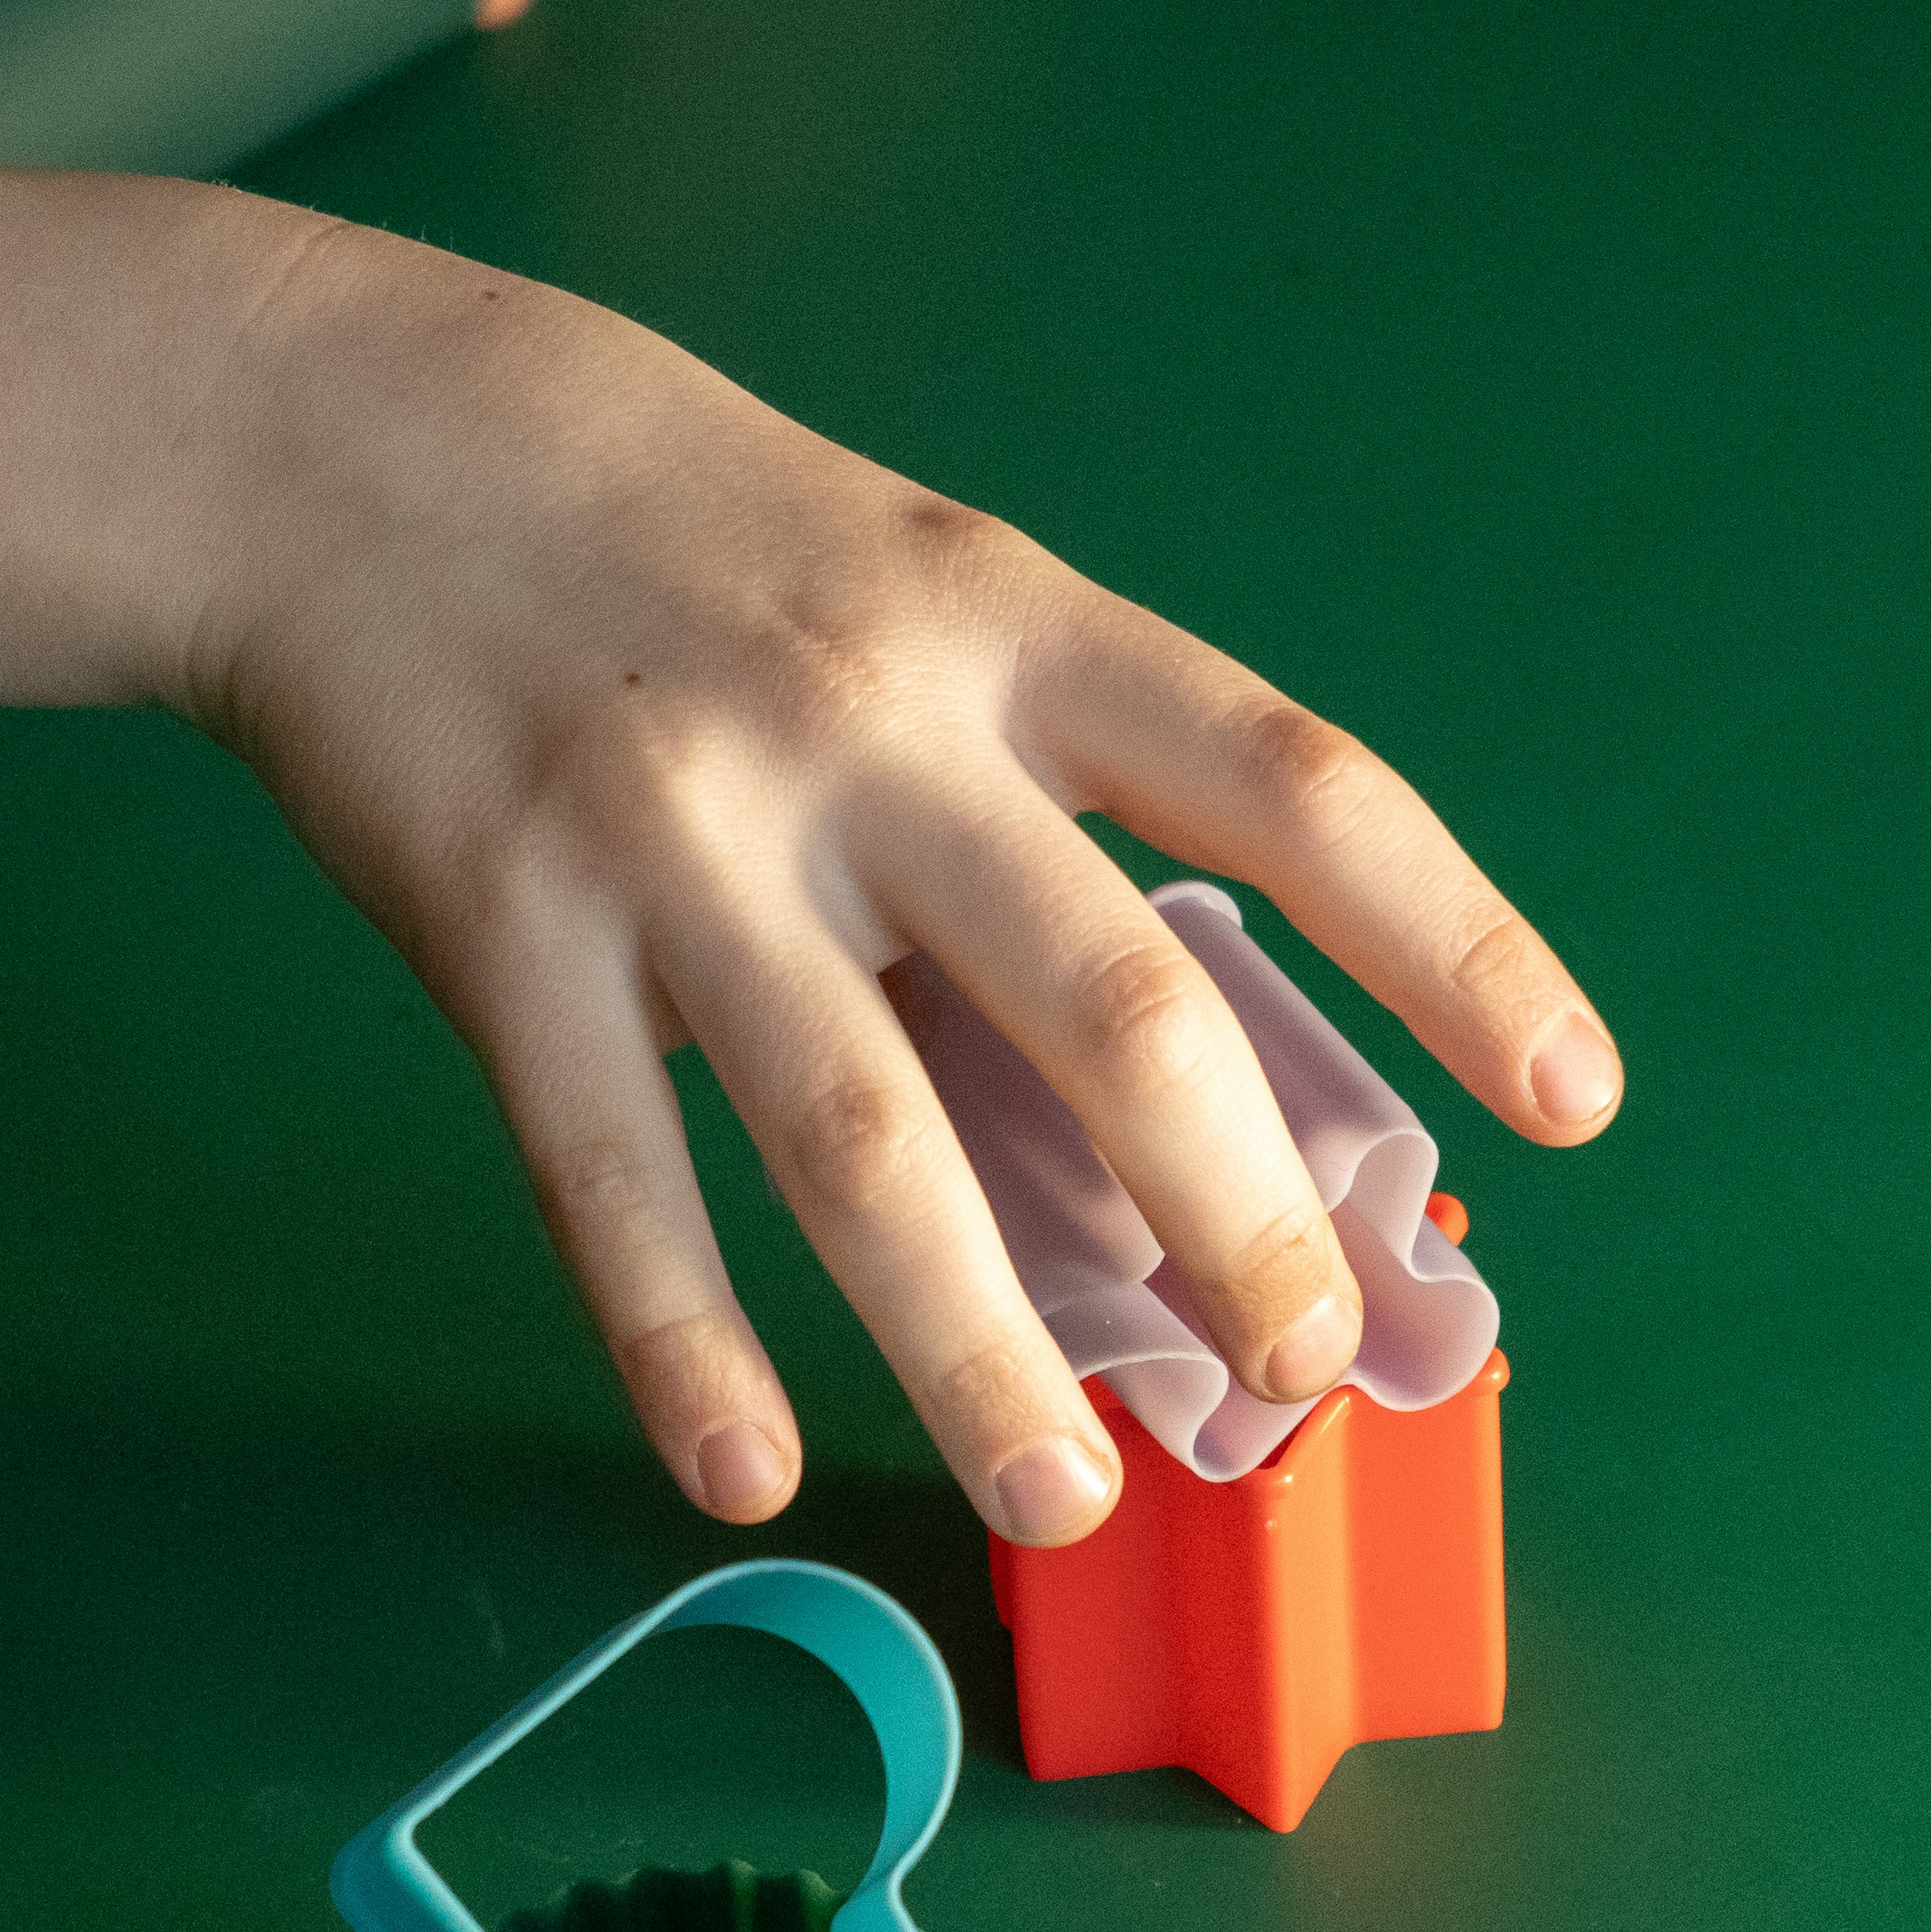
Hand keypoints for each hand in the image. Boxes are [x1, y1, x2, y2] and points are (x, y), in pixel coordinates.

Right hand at [178, 220, 1619, 1542]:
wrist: (355, 434)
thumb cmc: (692, 543)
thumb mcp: (916, 591)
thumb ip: (1044, 799)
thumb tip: (1180, 1091)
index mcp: (1011, 630)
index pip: (1294, 788)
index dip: (1456, 946)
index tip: (1575, 1101)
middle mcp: (869, 730)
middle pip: (1105, 1004)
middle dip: (1232, 1218)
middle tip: (1301, 1367)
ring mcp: (680, 833)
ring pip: (862, 1138)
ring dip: (975, 1349)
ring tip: (1063, 1497)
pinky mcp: (503, 925)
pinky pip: (611, 1174)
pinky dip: (683, 1344)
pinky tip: (749, 1475)